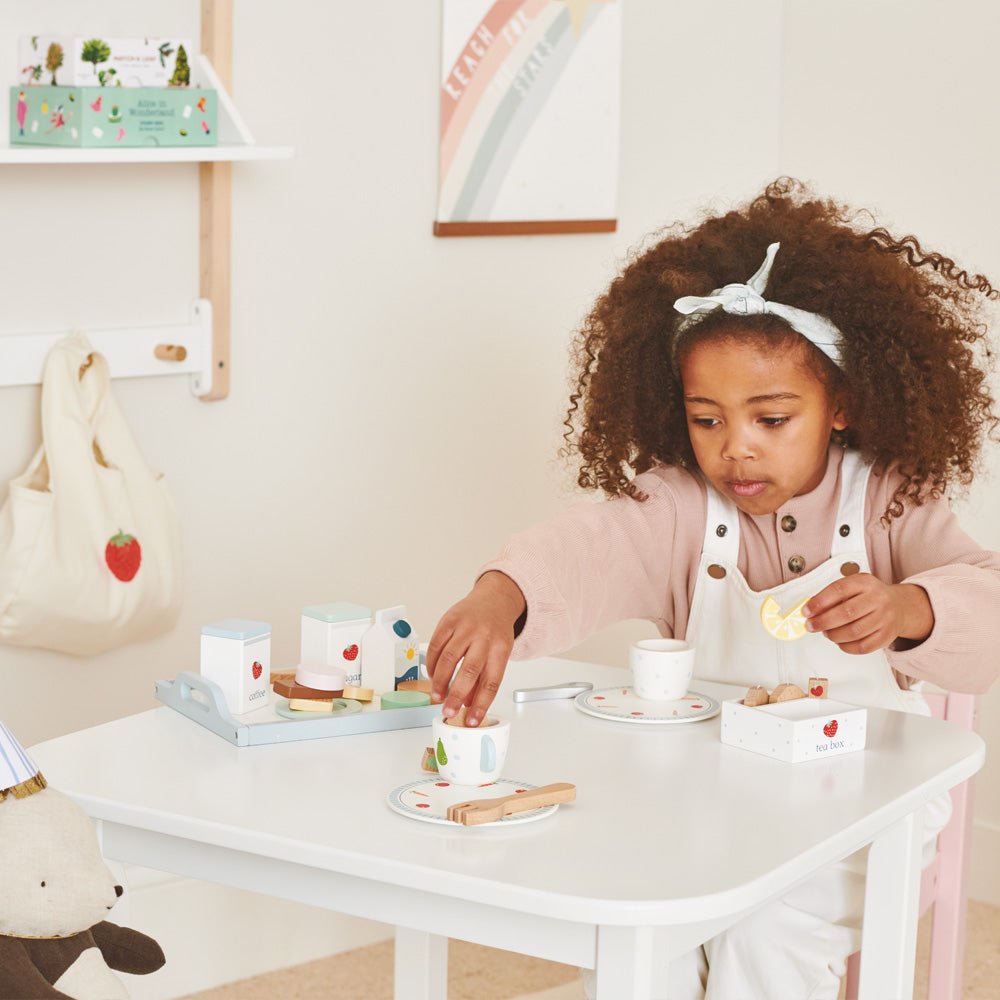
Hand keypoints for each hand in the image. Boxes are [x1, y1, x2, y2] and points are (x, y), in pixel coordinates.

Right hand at [425, 571, 525, 726]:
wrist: (495, 599)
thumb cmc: (496, 631)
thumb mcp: (499, 654)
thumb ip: (483, 679)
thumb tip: (468, 705)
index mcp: (501, 649)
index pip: (491, 682)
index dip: (481, 704)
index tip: (471, 721)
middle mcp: (484, 637)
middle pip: (469, 671)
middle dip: (456, 695)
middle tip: (447, 711)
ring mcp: (466, 627)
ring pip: (449, 658)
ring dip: (440, 681)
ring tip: (437, 696)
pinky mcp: (449, 620)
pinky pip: (436, 645)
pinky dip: (431, 663)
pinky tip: (431, 675)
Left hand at [803, 574, 932, 653]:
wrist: (898, 605)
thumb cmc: (868, 596)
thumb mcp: (852, 587)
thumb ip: (831, 596)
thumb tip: (809, 610)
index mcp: (865, 582)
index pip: (839, 590)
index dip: (819, 602)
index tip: (806, 611)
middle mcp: (878, 599)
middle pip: (846, 613)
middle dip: (823, 622)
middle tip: (811, 626)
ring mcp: (885, 618)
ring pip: (854, 632)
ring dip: (834, 635)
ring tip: (826, 633)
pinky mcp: (887, 635)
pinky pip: (863, 646)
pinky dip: (846, 647)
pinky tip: (840, 642)